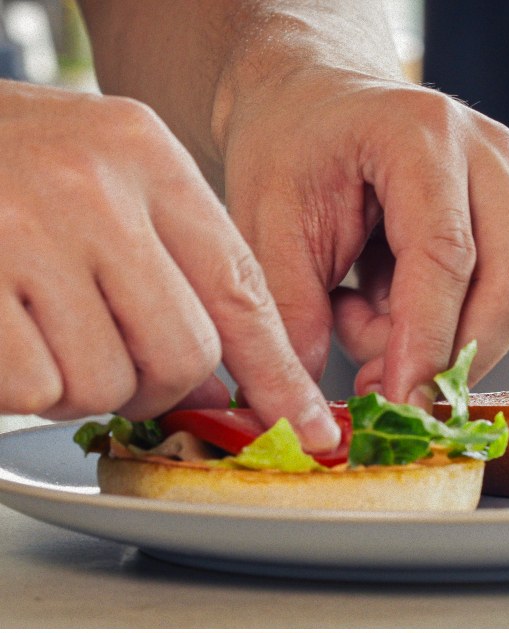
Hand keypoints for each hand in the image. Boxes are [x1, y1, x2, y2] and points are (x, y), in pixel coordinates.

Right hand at [0, 81, 337, 448]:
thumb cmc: (6, 173)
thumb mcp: (102, 179)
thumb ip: (168, 261)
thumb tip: (220, 381)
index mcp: (140, 155)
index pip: (238, 287)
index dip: (277, 374)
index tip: (306, 428)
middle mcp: (91, 189)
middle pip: (182, 354)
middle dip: (153, 383)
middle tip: (108, 355)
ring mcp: (25, 235)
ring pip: (105, 384)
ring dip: (75, 383)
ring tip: (37, 327)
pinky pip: (36, 390)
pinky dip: (21, 386)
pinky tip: (5, 335)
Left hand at [219, 67, 508, 404]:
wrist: (314, 105)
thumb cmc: (289, 152)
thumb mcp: (264, 226)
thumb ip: (290, 313)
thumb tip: (311, 405)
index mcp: (420, 134)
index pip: (446, 257)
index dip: (429, 344)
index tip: (402, 405)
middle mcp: (487, 152)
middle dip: (451, 358)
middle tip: (378, 388)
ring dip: (439, 339)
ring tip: (359, 310)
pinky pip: (504, 299)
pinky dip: (447, 324)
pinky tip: (388, 297)